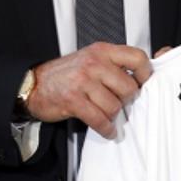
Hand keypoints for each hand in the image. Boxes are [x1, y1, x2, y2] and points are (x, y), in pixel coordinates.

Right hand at [27, 43, 151, 137]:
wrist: (34, 84)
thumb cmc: (66, 73)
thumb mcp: (91, 58)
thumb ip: (113, 64)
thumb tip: (139, 77)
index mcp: (102, 51)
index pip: (137, 57)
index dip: (146, 73)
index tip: (144, 83)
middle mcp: (94, 63)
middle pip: (128, 87)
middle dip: (126, 100)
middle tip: (120, 103)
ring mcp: (83, 81)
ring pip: (115, 106)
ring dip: (113, 115)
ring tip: (108, 115)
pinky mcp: (74, 100)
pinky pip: (100, 119)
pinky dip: (106, 128)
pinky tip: (106, 129)